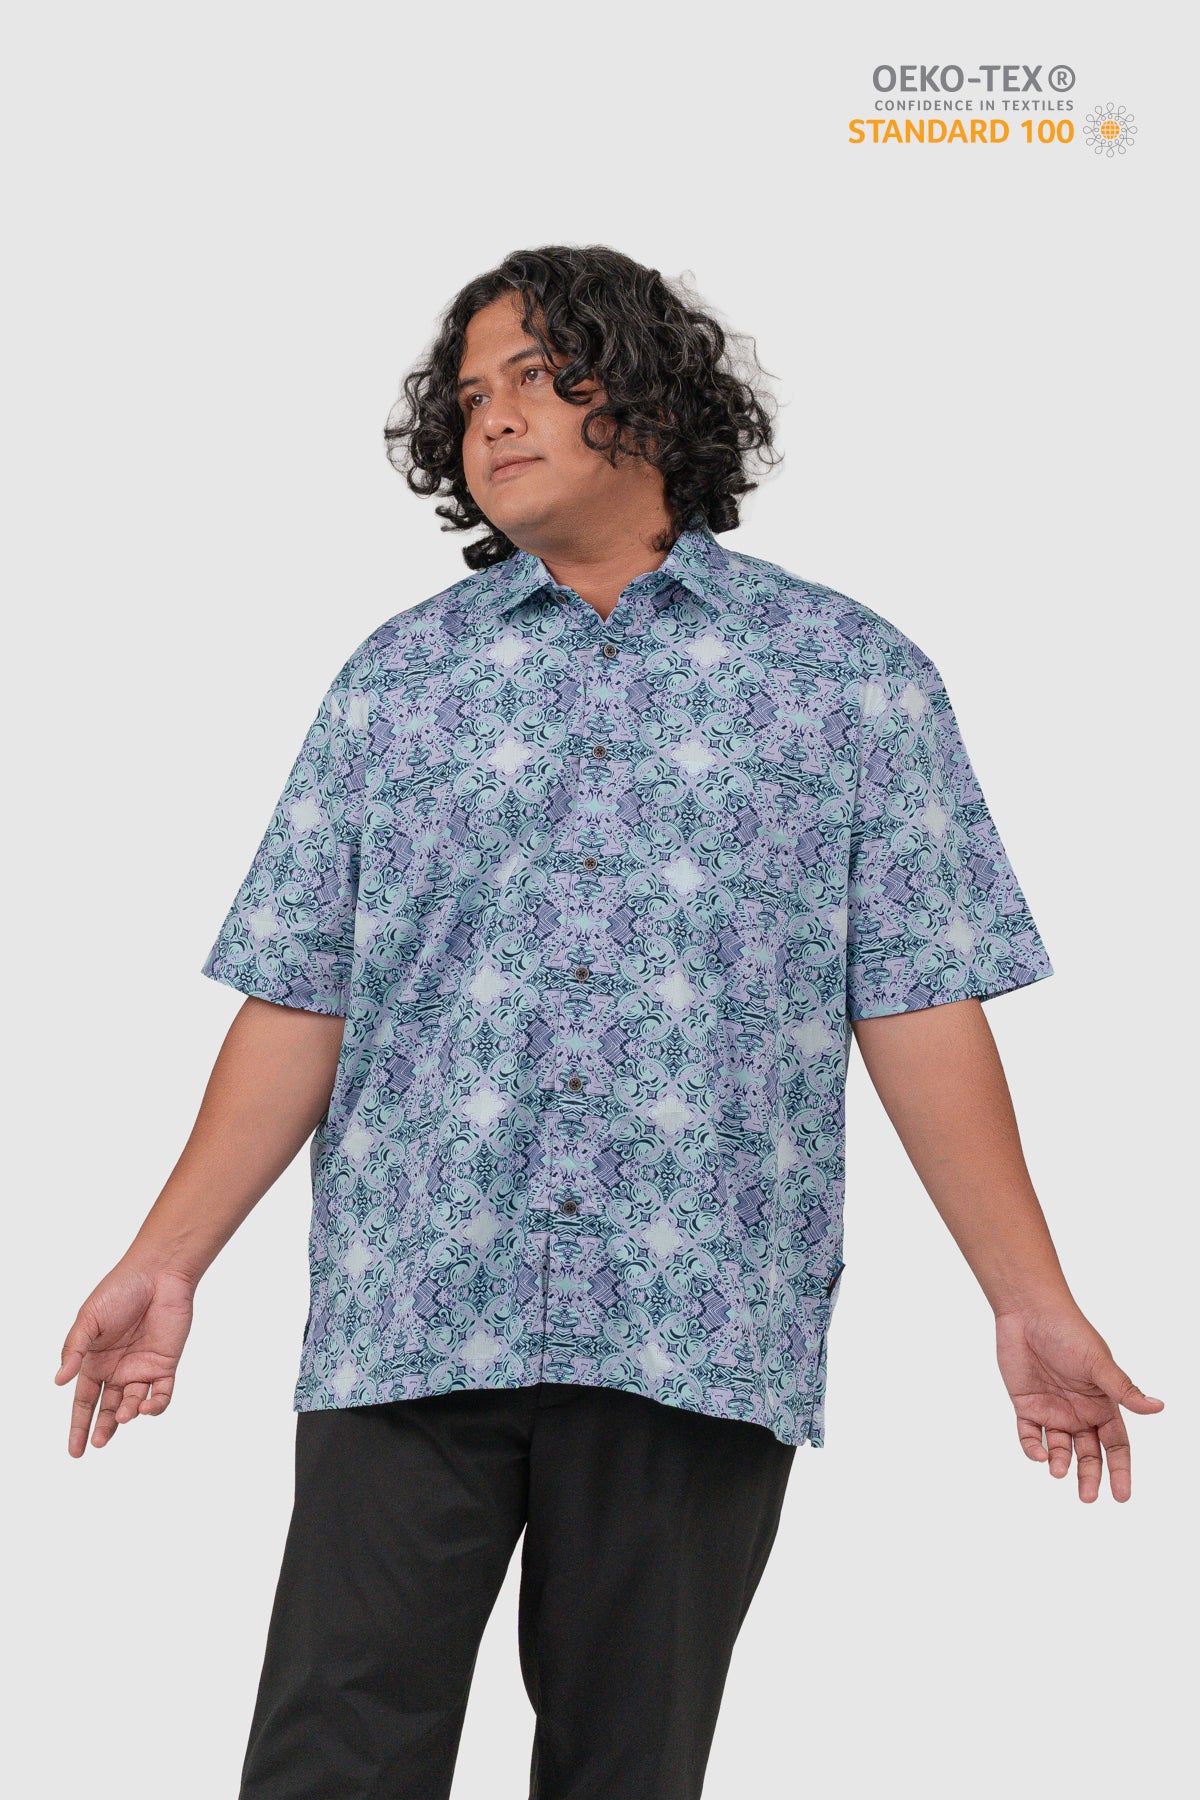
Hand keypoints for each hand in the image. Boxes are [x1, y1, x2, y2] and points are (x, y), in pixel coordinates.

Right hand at [55, 1261, 196, 1455]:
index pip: (84, 1401)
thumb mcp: (88, 1319)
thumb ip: (74, 1350)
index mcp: (94, 1361)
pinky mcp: (165, 1364)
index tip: (75, 1451)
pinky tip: (146, 1407)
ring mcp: (142, 1368)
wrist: (158, 1273)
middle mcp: (117, 1369)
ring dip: (127, 1415)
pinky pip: (162, 1394)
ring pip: (133, 1405)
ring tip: (124, 1415)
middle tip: (98, 1444)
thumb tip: (59, 1381)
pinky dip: (155, 1406)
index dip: (78, 1426)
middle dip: (102, 1429)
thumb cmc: (119, 1290)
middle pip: (107, 1409)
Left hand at [995, 1305, 1163, 1501]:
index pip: (1116, 1445)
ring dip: (1060, 1464)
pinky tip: (1038, 1454)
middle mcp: (1079, 1411)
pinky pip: (1030, 1436)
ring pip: (1060, 1449)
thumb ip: (1124, 1390)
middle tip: (1087, 1497)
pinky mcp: (1027, 1406)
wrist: (1028, 1313)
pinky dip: (1033, 1449)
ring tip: (1059, 1472)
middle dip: (1089, 1477)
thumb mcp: (1099, 1363)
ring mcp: (1052, 1410)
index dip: (1120, 1470)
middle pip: (1088, 1454)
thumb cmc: (1069, 1332)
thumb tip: (1158, 1408)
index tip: (1122, 1496)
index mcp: (1102, 1404)